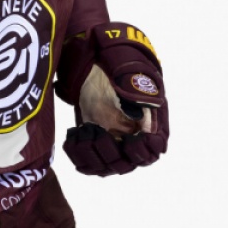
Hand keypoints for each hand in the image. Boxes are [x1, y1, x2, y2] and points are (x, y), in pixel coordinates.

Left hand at [56, 22, 167, 175]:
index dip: (144, 150)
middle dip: (111, 152)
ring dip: (92, 156)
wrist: (94, 60)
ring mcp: (114, 140)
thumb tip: (142, 114)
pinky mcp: (95, 142)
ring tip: (83, 133)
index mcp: (150, 118)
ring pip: (107, 167)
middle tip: (96, 131)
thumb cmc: (116, 62)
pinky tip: (72, 137)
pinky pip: (89, 163)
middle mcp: (133, 135)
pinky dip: (78, 156)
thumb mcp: (128, 70)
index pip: (155, 148)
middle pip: (128, 163)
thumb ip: (136, 90)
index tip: (130, 140)